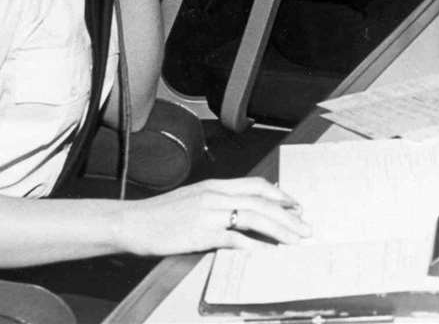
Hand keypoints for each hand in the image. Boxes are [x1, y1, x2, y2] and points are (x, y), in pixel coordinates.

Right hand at [126, 176, 310, 255]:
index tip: (295, 205)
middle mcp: (216, 195)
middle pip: (262, 201)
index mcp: (215, 185)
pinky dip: (255, 246)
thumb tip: (237, 210)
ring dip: (280, 230)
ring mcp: (209, 212)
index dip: (280, 194)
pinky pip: (235, 238)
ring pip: (255, 217)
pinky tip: (267, 253)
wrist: (132, 222)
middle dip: (288, 216)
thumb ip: (216, 201)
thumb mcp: (192, 199)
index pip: (256, 185)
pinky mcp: (201, 232)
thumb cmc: (160, 215)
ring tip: (295, 241)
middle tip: (305, 227)